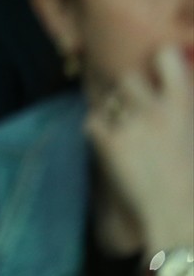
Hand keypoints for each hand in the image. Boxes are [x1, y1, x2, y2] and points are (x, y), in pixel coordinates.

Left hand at [87, 46, 193, 248]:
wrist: (177, 216)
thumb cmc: (189, 179)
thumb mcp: (192, 134)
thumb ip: (180, 108)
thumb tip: (171, 83)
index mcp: (184, 107)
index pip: (166, 58)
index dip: (159, 59)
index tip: (158, 65)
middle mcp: (155, 110)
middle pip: (127, 78)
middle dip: (128, 92)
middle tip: (136, 113)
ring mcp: (130, 125)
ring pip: (108, 101)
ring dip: (114, 113)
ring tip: (129, 138)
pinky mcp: (108, 143)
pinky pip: (92, 122)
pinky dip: (98, 132)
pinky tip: (111, 146)